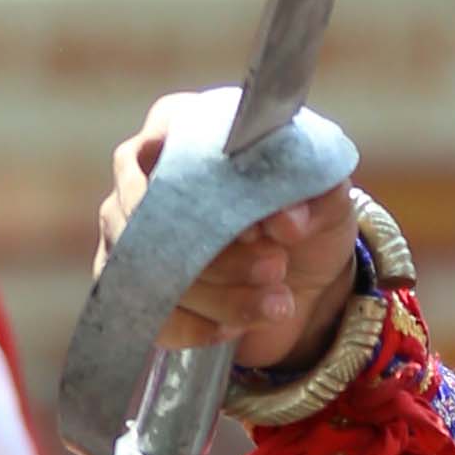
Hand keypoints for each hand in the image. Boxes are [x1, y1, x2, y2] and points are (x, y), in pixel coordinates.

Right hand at [93, 101, 363, 382]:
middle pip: (155, 213)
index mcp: (189, 127)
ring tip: (276, 302)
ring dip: (217, 295)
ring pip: (151, 269)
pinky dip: (194, 326)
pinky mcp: (133, 287)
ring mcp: (127, 233)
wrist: (303, 280)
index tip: (256, 222)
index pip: (167, 138)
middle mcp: (144, 173)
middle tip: (277, 266)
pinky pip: (147, 313)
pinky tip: (235, 328)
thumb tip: (285, 221)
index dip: (206, 184)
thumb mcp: (327, 197)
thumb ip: (315, 196)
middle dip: (219, 253)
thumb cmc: (306, 216)